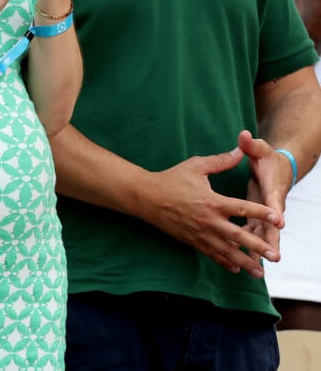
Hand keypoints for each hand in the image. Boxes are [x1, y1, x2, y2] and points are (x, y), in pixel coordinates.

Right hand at [141, 147, 282, 276]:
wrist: (147, 197)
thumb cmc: (172, 179)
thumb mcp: (196, 166)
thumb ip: (220, 161)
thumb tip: (239, 151)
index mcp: (212, 201)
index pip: (242, 208)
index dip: (261, 213)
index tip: (277, 218)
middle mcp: (209, 221)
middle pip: (239, 237)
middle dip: (258, 247)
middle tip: (275, 255)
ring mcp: (200, 234)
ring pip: (227, 252)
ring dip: (245, 262)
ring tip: (260, 272)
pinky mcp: (192, 241)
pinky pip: (212, 255)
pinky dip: (225, 262)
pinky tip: (236, 269)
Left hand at [237, 129, 288, 261]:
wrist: (277, 170)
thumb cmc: (267, 159)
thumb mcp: (261, 150)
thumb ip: (251, 144)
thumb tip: (244, 135)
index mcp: (271, 188)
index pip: (275, 200)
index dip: (276, 210)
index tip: (279, 221)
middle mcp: (271, 206)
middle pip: (272, 225)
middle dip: (272, 240)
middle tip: (274, 255)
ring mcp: (264, 216)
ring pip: (262, 236)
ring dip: (260, 250)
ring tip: (256, 268)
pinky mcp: (257, 220)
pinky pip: (252, 236)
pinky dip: (248, 248)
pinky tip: (240, 262)